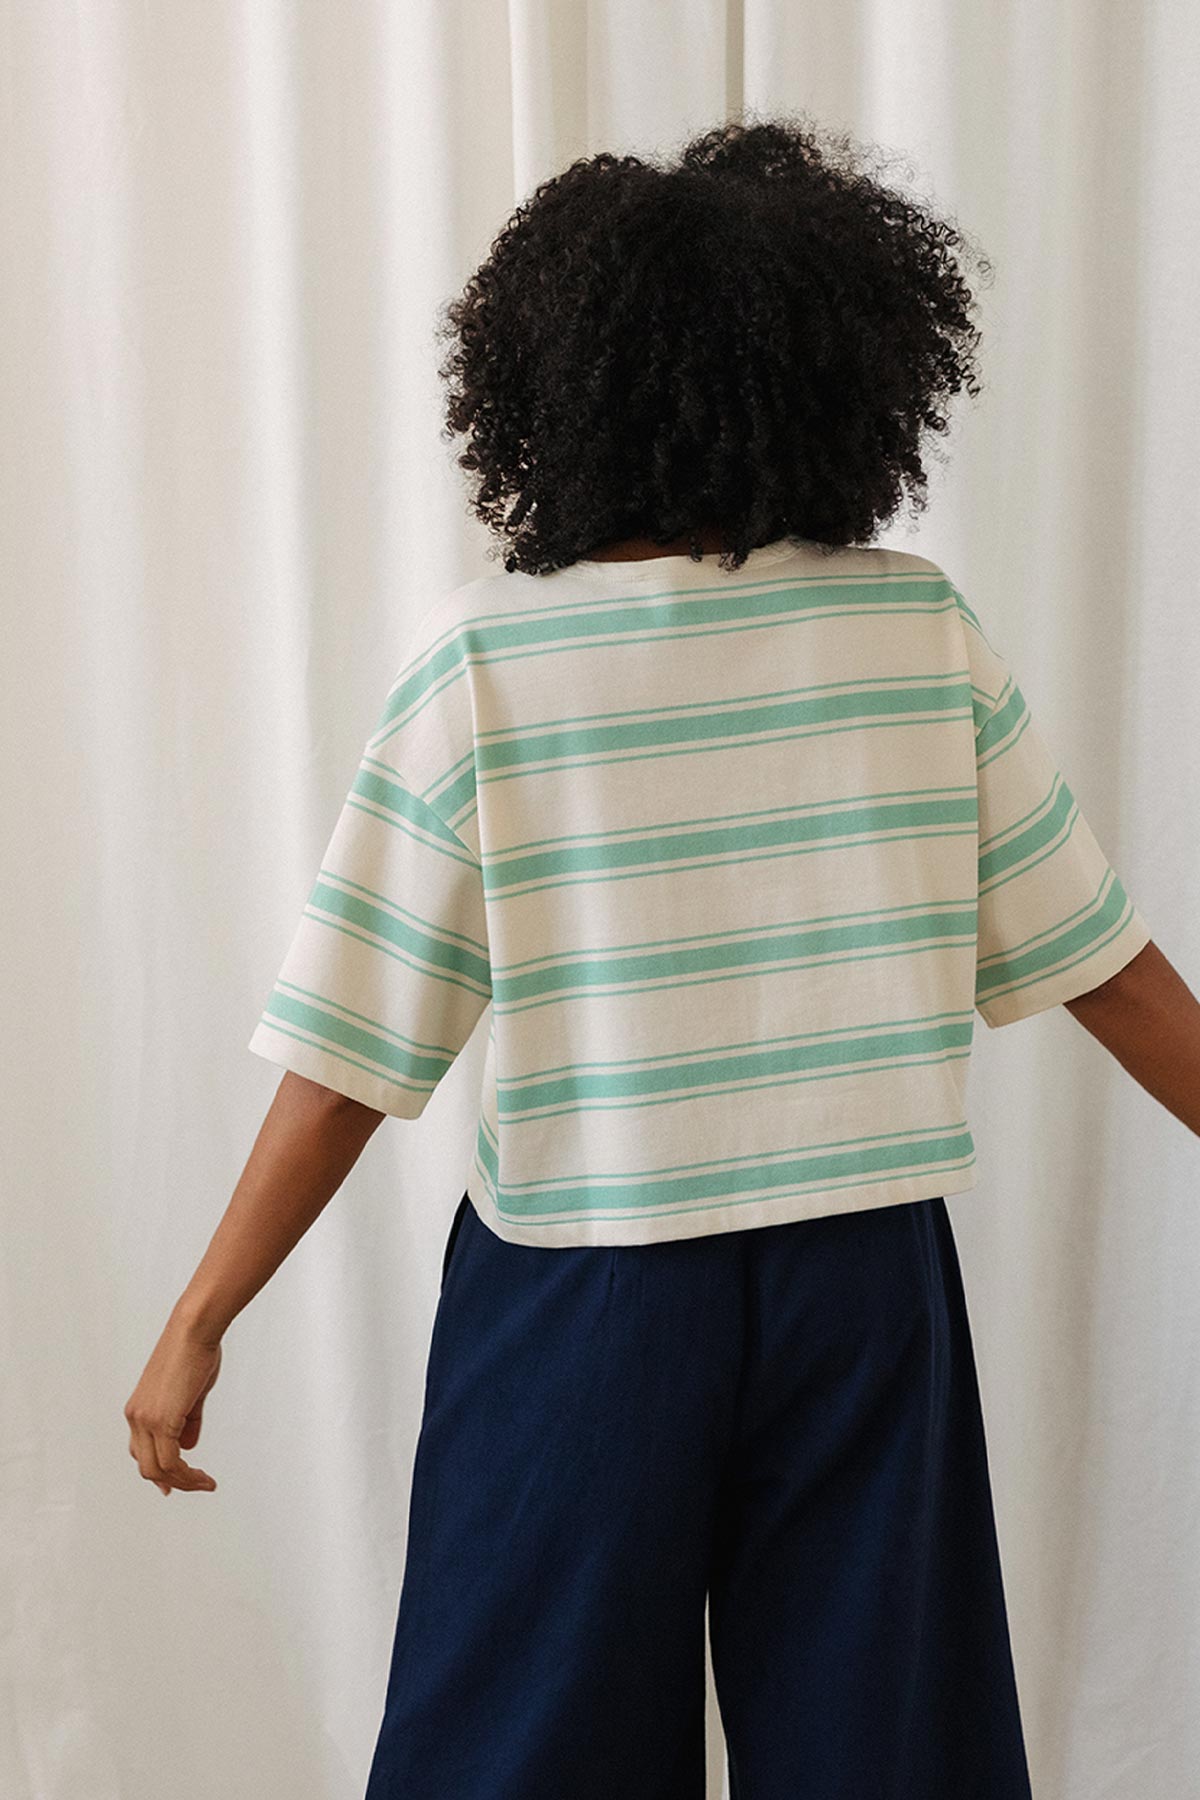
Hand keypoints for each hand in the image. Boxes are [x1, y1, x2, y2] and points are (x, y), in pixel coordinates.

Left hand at [125, 1313, 221, 1495]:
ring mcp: (146, 1420)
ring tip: (205, 1483)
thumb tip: (188, 1446)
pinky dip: (187, 1476)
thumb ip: (187, 1420)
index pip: (141, 1451)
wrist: (194, 1329)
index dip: (158, 1471)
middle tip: (196, 1484)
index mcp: (138, 1409)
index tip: (175, 1482)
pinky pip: (171, 1462)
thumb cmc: (195, 1351)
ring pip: (157, 1470)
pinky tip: (204, 1478)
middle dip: (172, 1481)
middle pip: (146, 1467)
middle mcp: (136, 1417)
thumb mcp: (190, 1393)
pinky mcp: (162, 1420)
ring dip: (183, 1482)